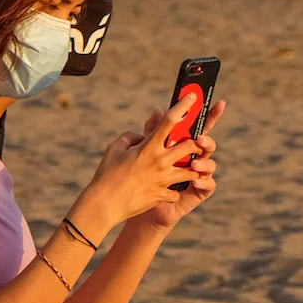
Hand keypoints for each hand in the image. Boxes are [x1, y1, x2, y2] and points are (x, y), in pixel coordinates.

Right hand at [73, 93, 208, 238]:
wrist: (105, 204)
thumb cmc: (106, 175)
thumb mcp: (115, 148)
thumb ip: (132, 136)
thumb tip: (143, 136)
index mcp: (148, 147)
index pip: (170, 120)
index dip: (184, 106)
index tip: (193, 98)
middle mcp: (160, 161)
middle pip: (191, 145)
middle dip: (198, 142)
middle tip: (196, 142)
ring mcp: (164, 180)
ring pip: (192, 170)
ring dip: (193, 167)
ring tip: (189, 166)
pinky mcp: (163, 196)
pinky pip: (177, 191)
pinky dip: (173, 189)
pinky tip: (167, 190)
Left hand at [132, 100, 225, 231]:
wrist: (138, 201)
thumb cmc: (142, 174)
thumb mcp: (144, 150)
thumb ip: (152, 130)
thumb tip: (158, 110)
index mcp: (182, 144)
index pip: (198, 127)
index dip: (210, 115)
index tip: (220, 103)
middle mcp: (193, 157)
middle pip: (207, 144)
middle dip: (207, 140)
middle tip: (199, 140)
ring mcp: (197, 174)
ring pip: (210, 164)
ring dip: (205, 162)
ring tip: (195, 164)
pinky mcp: (198, 191)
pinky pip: (209, 185)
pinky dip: (204, 181)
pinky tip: (195, 180)